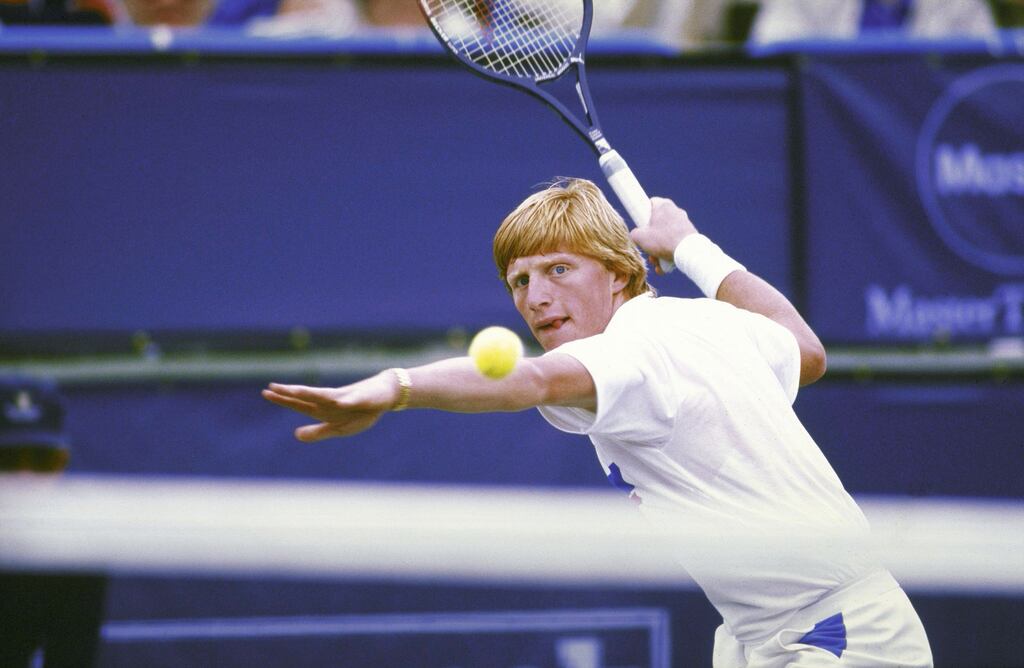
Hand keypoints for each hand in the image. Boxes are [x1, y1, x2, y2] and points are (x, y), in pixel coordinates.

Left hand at [261, 372, 396, 440]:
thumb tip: (296, 435)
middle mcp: (330, 401)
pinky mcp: (361, 398)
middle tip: (270, 388)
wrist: (384, 396)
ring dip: (310, 393)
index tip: (266, 393)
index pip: (299, 404)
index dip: (283, 400)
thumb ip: (318, 432)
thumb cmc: (361, 412)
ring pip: (325, 395)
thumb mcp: (338, 428)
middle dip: (290, 393)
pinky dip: (346, 401)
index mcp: (323, 409)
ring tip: (295, 391)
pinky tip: (339, 402)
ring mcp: (345, 398)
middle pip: (307, 396)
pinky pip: (352, 401)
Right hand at [629, 197, 698, 271]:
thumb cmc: (663, 241)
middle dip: (651, 239)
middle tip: (647, 249)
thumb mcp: (640, 237)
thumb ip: (634, 234)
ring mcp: (684, 222)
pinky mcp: (690, 234)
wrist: (689, 252)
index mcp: (663, 205)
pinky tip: (665, 265)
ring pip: (666, 235)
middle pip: (657, 223)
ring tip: (656, 262)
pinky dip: (669, 252)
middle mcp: (675, 211)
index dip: (642, 214)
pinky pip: (675, 242)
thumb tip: (636, 236)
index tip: (640, 226)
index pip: (650, 203)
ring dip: (659, 249)